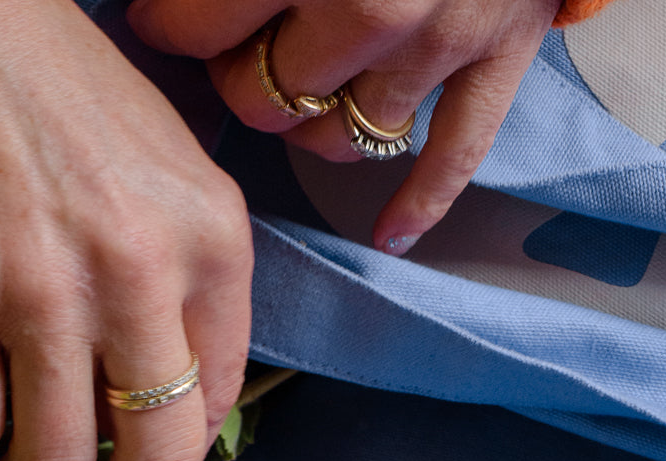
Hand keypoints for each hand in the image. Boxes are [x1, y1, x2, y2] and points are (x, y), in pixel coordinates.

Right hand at [0, 0, 252, 460]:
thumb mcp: (171, 174)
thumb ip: (191, 285)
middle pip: (152, 456)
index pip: (215, 405)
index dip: (178, 456)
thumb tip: (177, 402)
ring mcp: (37, 291)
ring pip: (52, 458)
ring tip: (18, 460)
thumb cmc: (60, 97)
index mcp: (209, 242)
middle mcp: (135, 272)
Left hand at [128, 0, 560, 253]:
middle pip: (265, 98)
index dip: (172, 26)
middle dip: (241, 78)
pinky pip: (454, 157)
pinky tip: (388, 233)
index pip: (203, 27)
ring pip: (337, 138)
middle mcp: (373, 4)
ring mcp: (439, 41)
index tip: (166, 20)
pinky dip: (421, 203)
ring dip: (309, 121)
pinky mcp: (500, 55)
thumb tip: (165, 0)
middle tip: (239, 48)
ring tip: (301, 85)